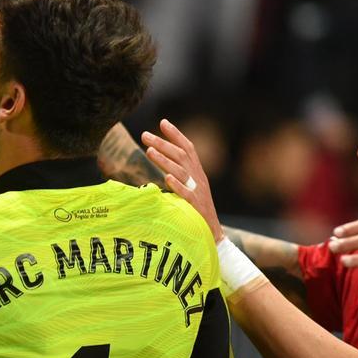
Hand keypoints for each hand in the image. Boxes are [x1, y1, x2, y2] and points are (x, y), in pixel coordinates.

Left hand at [141, 119, 222, 242]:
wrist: (213, 235)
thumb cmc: (197, 212)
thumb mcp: (189, 189)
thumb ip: (178, 175)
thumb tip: (160, 164)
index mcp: (197, 173)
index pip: (188, 149)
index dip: (176, 134)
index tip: (163, 122)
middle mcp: (199, 179)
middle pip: (181, 156)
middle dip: (163, 143)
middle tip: (145, 135)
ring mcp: (198, 192)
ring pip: (181, 172)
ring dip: (164, 160)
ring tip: (149, 151)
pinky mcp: (196, 207)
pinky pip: (187, 194)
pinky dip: (177, 186)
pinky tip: (166, 178)